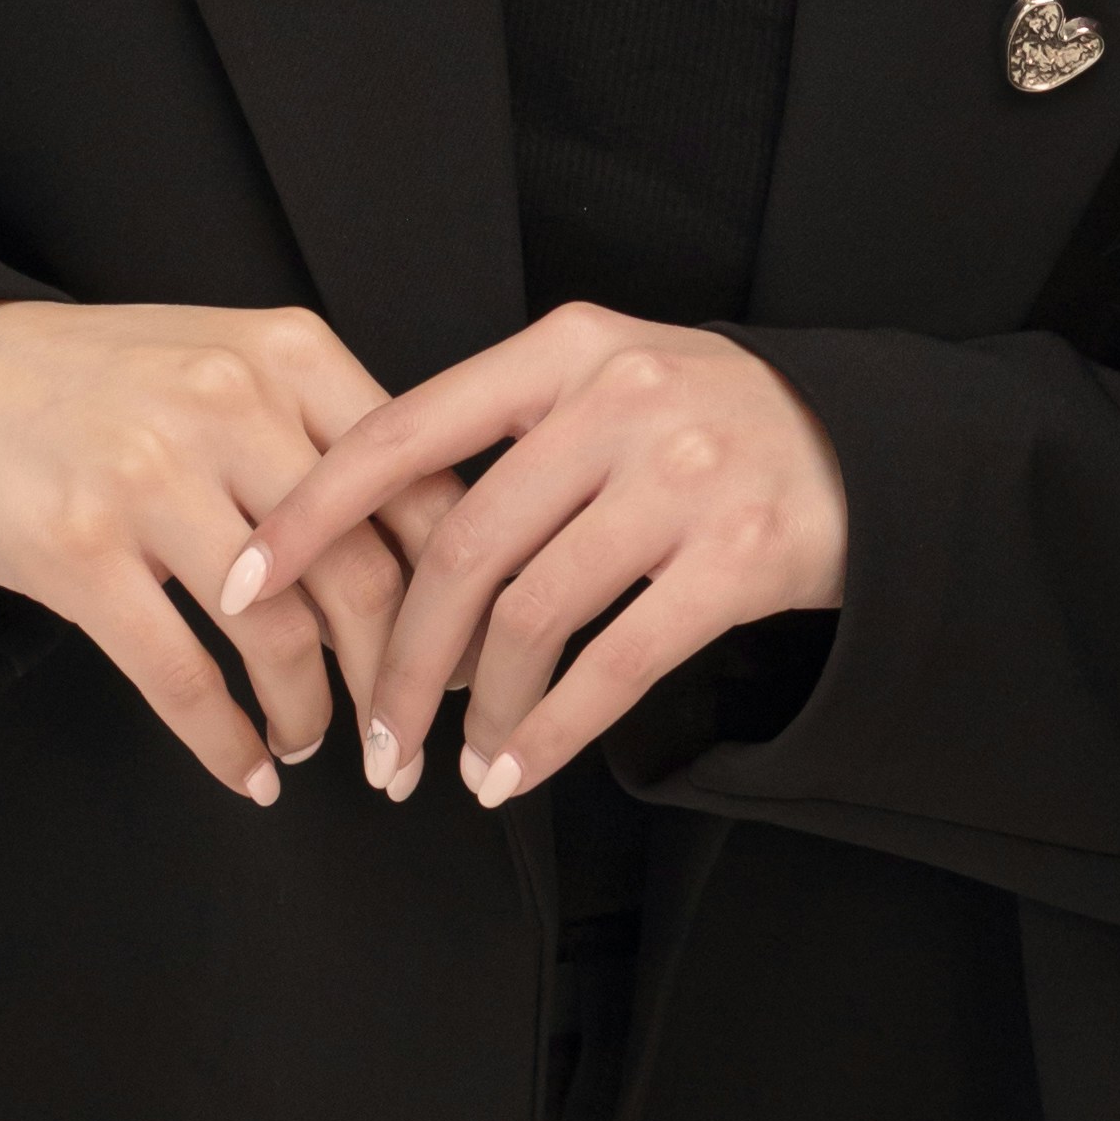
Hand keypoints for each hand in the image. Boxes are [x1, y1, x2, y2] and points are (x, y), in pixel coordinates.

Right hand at [0, 297, 439, 798]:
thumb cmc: (98, 381)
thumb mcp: (228, 365)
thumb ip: (323, 435)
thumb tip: (431, 551)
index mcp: (293, 355)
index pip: (423, 491)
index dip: (462, 596)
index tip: (471, 661)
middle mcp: (233, 407)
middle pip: (369, 574)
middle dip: (403, 681)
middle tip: (408, 739)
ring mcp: (151, 476)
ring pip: (283, 635)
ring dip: (312, 715)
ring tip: (312, 743)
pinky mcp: (77, 548)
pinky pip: (182, 676)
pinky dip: (227, 742)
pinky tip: (247, 771)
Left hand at [221, 307, 847, 808]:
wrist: (875, 451)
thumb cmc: (713, 428)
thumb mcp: (609, 383)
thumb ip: (507, 433)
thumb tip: (368, 531)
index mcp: (567, 348)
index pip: (405, 428)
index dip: (313, 512)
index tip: (244, 582)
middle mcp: (622, 400)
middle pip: (463, 547)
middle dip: (399, 660)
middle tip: (373, 735)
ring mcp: (686, 476)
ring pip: (532, 614)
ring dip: (479, 711)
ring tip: (458, 765)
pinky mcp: (740, 557)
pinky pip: (617, 663)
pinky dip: (554, 731)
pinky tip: (520, 771)